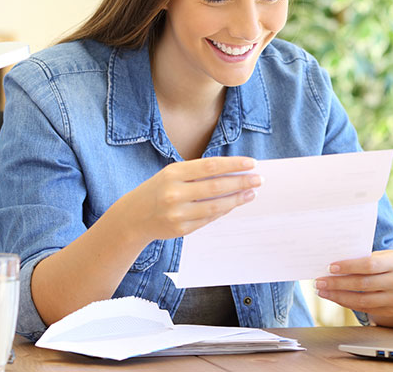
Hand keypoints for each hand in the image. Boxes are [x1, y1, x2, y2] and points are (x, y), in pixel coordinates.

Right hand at [116, 156, 259, 242]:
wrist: (133, 217)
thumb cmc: (158, 190)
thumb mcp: (172, 174)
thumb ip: (198, 172)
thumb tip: (233, 172)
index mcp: (173, 173)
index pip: (211, 166)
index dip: (234, 165)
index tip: (252, 163)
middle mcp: (175, 192)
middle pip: (216, 186)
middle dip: (242, 182)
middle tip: (259, 179)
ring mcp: (178, 213)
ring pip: (216, 206)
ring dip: (237, 199)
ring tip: (252, 193)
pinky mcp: (182, 229)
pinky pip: (209, 219)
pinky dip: (224, 210)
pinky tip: (235, 204)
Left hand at [314, 250, 392, 324]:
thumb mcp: (390, 256)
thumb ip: (369, 260)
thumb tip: (339, 265)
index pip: (368, 265)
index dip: (348, 266)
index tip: (330, 267)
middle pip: (362, 284)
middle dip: (337, 283)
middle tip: (319, 281)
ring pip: (362, 300)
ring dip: (338, 296)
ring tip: (323, 291)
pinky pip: (367, 309)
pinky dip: (349, 304)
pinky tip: (337, 298)